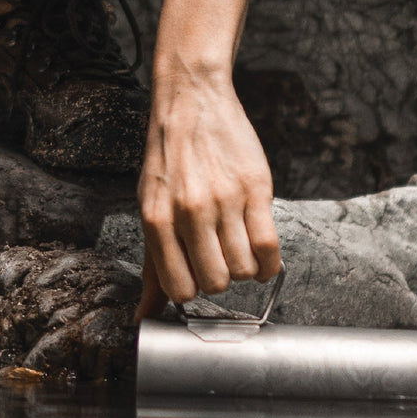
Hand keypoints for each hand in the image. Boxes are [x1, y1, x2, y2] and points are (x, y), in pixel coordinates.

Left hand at [137, 69, 279, 317]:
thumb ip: (153, 264)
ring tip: (236, 250)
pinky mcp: (256, 189)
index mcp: (157, 220)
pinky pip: (271, 247)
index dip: (191, 292)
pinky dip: (269, 264)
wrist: (190, 101)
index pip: (180, 289)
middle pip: (217, 283)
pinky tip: (261, 257)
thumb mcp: (149, 208)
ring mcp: (225, 200)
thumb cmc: (167, 161)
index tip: (195, 279)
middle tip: (217, 261)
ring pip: (245, 269)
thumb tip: (145, 316)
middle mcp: (190, 212)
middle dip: (219, 281)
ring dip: (244, 270)